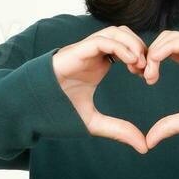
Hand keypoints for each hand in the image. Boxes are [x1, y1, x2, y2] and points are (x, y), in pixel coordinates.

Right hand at [52, 26, 150, 153]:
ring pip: (115, 31)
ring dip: (131, 44)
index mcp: (99, 63)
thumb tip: (144, 147)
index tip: (148, 76)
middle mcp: (93, 53)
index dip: (141, 58)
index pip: (127, 48)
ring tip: (139, 64)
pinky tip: (130, 62)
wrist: (31, 107)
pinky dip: (120, 46)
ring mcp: (85, 50)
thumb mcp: (94, 122)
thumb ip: (118, 130)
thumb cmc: (57, 110)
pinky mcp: (77, 51)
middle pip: (125, 34)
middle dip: (140, 48)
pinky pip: (102, 40)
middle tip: (147, 69)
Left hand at [140, 31, 178, 150]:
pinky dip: (165, 48)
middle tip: (140, 73)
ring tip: (149, 73)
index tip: (139, 75)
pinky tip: (156, 63)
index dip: (150, 59)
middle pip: (166, 39)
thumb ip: (172, 126)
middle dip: (149, 53)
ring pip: (172, 36)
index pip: (166, 51)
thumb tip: (149, 140)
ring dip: (155, 51)